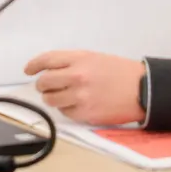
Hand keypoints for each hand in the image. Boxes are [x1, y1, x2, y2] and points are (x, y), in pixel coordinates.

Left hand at [24, 51, 145, 125]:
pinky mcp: (85, 114)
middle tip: (46, 86)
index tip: (28, 70)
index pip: (46, 60)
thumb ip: (71, 62)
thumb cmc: (119, 71)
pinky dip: (66, 109)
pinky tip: (76, 104)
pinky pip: (64, 112)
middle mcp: (77, 76)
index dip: (33, 65)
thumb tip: (48, 70)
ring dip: (52, 98)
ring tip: (62, 96)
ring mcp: (80, 97)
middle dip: (42, 85)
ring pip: (50, 100)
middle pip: (44, 82)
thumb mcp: (94, 57)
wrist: (142, 89)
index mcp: (79, 58)